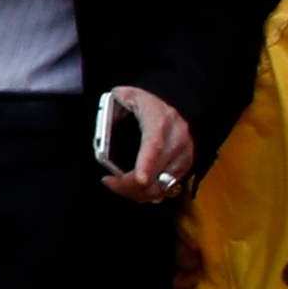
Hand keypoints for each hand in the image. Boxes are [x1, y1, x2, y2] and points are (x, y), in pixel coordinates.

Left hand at [100, 86, 199, 204]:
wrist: (178, 102)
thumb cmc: (147, 102)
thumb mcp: (127, 96)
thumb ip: (110, 109)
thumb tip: (102, 130)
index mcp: (160, 121)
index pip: (154, 146)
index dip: (146, 164)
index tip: (139, 179)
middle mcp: (177, 140)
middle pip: (156, 173)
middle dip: (129, 185)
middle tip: (108, 181)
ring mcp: (183, 155)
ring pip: (161, 186)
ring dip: (137, 193)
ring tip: (118, 185)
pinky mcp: (185, 166)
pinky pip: (166, 188)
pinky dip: (148, 192)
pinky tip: (133, 186)